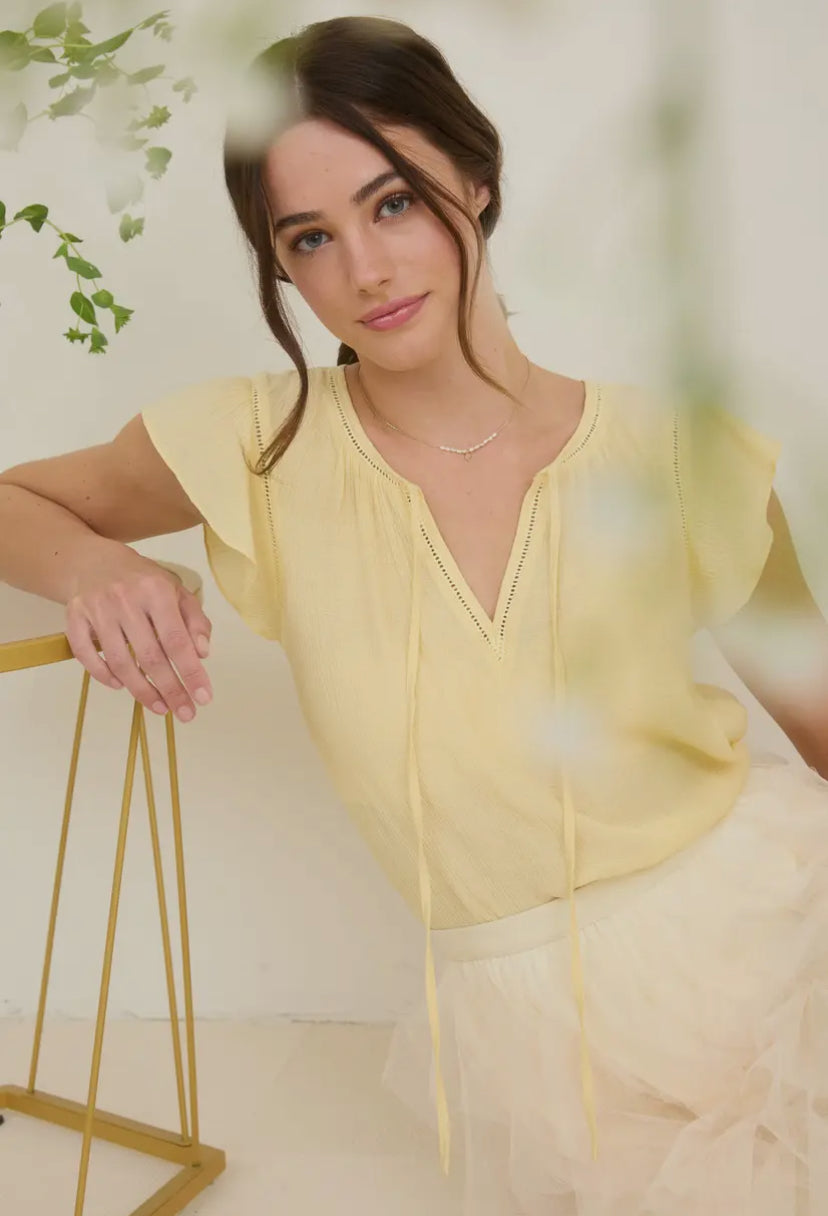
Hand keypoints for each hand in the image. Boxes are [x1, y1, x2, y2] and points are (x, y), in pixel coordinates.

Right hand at [64, 554, 212, 721]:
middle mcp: (126, 599)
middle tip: (186, 713)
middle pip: (150, 656)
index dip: (191, 672)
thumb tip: (202, 653)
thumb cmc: (143, 580)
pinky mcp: (74, 616)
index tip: (204, 698)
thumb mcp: (176, 591)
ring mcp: (97, 608)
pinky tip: (121, 687)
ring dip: (141, 690)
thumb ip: (195, 620)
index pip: (177, 640)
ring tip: (160, 707)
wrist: (94, 561)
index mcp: (157, 590)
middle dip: (171, 690)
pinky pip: (86, 654)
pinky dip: (103, 675)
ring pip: (120, 661)